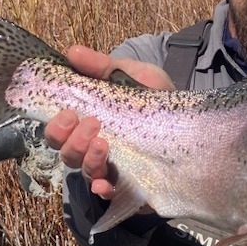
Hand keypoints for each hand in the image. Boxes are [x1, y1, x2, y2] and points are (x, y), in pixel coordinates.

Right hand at [43, 45, 173, 199]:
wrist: (191, 117)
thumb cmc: (153, 96)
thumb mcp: (130, 74)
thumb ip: (102, 65)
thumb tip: (72, 51)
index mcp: (87, 122)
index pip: (59, 131)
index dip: (56, 126)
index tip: (66, 112)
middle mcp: (93, 148)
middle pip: (67, 153)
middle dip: (71, 140)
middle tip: (91, 123)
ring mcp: (111, 168)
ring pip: (86, 171)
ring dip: (88, 159)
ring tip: (104, 143)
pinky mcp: (131, 185)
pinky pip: (109, 193)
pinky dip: (103, 189)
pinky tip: (104, 183)